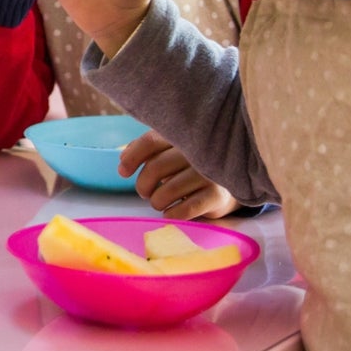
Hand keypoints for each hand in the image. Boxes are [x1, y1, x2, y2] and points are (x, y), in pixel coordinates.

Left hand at [118, 131, 238, 218]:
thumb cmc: (189, 169)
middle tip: (144, 192)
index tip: (123, 172)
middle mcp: (197, 152)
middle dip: (143, 185)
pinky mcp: (217, 196)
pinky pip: (184, 209)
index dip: (132, 157)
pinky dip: (171, 214)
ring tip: (158, 202)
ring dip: (156, 201)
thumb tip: (123, 160)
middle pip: (155, 167)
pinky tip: (170, 212)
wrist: (227, 187)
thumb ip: (147, 151)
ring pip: (167, 190)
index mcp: (183, 137)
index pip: (151, 141)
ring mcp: (209, 173)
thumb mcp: (169, 153)